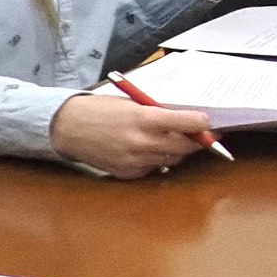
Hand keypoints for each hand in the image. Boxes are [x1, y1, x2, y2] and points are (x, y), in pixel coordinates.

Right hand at [51, 94, 210, 177]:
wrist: (68, 128)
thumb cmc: (101, 109)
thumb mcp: (133, 103)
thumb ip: (160, 112)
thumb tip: (188, 118)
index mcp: (146, 119)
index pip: (190, 123)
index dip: (203, 123)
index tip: (208, 122)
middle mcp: (143, 142)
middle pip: (186, 146)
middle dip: (195, 140)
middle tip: (201, 135)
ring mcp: (135, 161)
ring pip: (172, 160)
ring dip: (177, 151)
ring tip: (173, 140)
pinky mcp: (127, 173)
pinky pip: (153, 168)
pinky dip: (156, 160)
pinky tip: (148, 150)